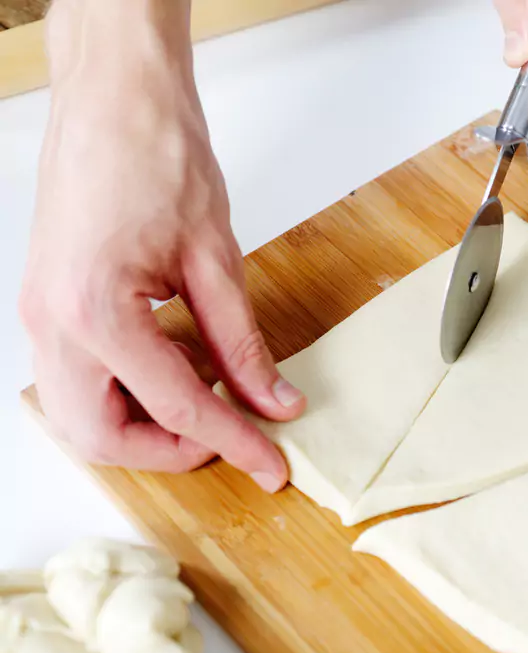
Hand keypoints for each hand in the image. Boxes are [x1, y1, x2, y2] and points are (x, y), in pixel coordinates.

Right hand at [19, 0, 303, 491]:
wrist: (115, 99)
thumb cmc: (158, 156)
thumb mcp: (216, 259)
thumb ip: (242, 343)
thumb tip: (273, 400)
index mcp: (94, 314)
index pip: (176, 408)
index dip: (233, 442)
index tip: (272, 465)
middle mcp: (53, 325)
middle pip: (103, 436)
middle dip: (170, 451)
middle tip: (232, 437)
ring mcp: (41, 315)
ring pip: (82, 415)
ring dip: (144, 425)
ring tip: (209, 403)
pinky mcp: (49, 302)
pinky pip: (80, 377)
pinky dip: (126, 392)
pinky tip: (177, 370)